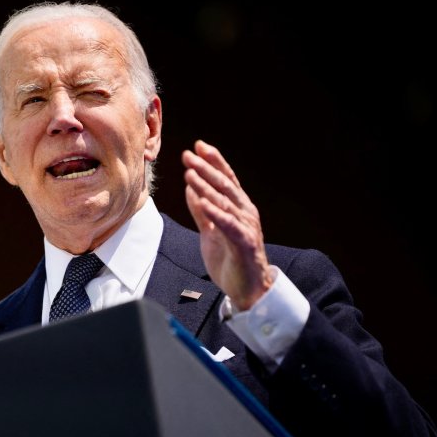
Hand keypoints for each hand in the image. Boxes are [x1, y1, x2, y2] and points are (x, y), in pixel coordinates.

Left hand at [181, 139, 272, 309]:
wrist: (247, 290)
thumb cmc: (230, 260)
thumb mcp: (210, 232)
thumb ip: (202, 211)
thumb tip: (191, 189)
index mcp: (238, 208)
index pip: (226, 179)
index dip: (213, 161)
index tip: (198, 146)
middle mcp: (245, 213)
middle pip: (225, 186)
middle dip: (206, 168)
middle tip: (189, 155)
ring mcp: (246, 228)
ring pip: (225, 202)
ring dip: (207, 187)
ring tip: (190, 173)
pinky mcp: (244, 244)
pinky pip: (228, 225)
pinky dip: (216, 213)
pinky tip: (203, 202)